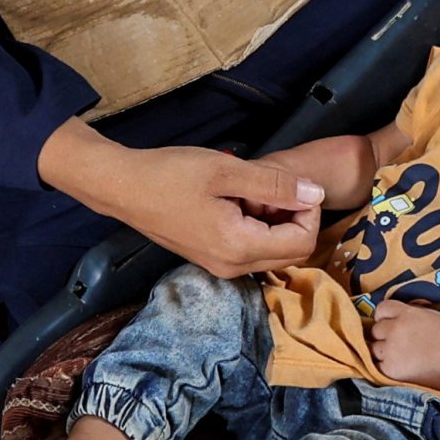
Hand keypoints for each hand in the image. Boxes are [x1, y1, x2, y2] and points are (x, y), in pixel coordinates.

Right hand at [42, 123, 325, 278]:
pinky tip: (237, 202)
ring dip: (275, 223)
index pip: (303, 243)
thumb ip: (276, 186)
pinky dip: (257, 227)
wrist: (123, 187)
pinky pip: (251, 250)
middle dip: (294, 219)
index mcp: (239, 248)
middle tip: (271, 188)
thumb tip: (317, 195)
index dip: (309, 212)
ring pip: (272, 252)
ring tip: (251, 192)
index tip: (291, 185)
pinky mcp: (211, 260)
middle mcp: (233, 268)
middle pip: (292, 253)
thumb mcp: (228, 171)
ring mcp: (220, 267)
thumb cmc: (171, 174)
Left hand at [367, 294, 439, 389]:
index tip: (389, 323)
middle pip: (376, 329)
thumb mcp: (430, 315)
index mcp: (405, 313)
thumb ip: (410, 312)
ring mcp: (390, 350)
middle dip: (384, 335)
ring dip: (382, 351)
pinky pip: (377, 365)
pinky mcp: (389, 368)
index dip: (384, 316)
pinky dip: (385, 366)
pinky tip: (399, 366)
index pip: (381, 308)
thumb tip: (396, 313)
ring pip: (373, 348)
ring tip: (397, 356)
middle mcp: (395, 329)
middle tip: (397, 343)